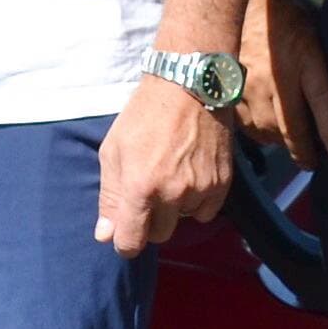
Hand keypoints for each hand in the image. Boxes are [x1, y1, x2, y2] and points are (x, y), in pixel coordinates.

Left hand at [96, 72, 234, 256]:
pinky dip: (197, 201)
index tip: (123, 232)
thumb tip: (105, 235)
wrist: (188, 86)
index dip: (124, 242)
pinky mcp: (223, 183)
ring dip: (175, 208)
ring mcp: (201, 189)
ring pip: (183, 221)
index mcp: (140, 187)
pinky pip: (206, 212)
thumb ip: (110, 196)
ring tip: (171, 175)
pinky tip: (190, 175)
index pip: (131, 242)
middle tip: (148, 193)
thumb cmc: (143, 116)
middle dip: (150, 222)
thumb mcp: (113, 151)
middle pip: (159, 235)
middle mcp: (173, 194)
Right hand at [235, 0, 327, 166]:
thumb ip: (324, 92)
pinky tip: (262, 125)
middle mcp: (269, 85)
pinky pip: (243, 122)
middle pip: (283, 131)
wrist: (247, 2)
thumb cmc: (289, 22)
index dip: (318, 144)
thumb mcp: (315, 50)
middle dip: (297, 147)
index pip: (310, 120)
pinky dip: (255, 129)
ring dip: (276, 139)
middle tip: (307, 153)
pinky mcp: (227, 89)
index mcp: (294, 73)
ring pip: (262, 130)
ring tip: (286, 140)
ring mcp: (245, 89)